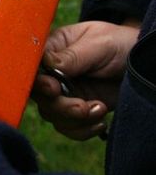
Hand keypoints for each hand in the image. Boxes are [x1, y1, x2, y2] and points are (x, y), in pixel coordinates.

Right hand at [32, 21, 138, 139]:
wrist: (143, 63)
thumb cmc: (118, 44)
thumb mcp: (98, 44)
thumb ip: (72, 56)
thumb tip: (45, 63)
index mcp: (51, 50)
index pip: (31, 68)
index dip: (38, 82)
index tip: (54, 88)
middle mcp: (52, 73)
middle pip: (38, 96)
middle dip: (60, 106)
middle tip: (83, 106)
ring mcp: (63, 93)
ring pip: (51, 115)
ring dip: (75, 119)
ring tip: (100, 109)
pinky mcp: (77, 111)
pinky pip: (67, 128)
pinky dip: (82, 130)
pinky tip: (100, 121)